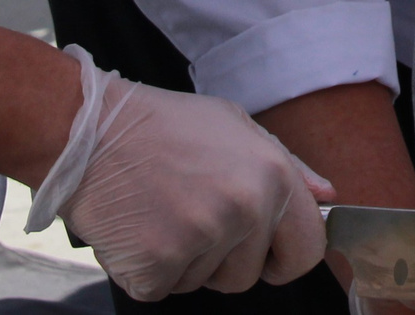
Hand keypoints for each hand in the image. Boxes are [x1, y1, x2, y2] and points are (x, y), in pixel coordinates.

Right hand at [42, 60, 330, 300]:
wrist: (88, 132)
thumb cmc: (161, 125)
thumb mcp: (235, 126)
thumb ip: (287, 166)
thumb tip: (326, 197)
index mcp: (272, 176)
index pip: (307, 250)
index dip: (284, 258)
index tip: (265, 256)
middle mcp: (245, 209)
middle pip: (248, 275)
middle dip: (223, 260)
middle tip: (189, 217)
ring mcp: (201, 239)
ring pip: (203, 282)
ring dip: (182, 260)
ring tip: (159, 211)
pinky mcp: (157, 266)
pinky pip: (163, 289)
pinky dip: (147, 270)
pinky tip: (137, 228)